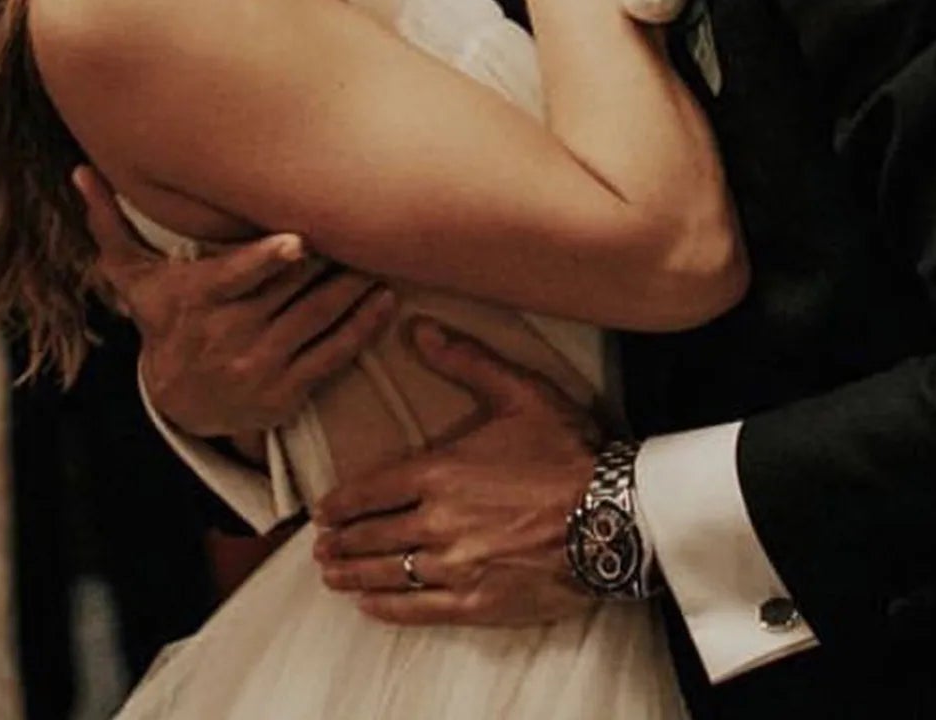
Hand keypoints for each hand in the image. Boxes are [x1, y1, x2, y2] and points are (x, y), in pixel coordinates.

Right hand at [76, 166, 396, 444]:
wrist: (179, 402)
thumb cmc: (163, 321)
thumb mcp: (132, 279)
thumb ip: (109, 223)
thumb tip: (79, 173)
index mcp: (199, 301)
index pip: (235, 277)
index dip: (265, 260)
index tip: (295, 242)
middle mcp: (232, 335)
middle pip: (289, 290)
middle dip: (328, 261)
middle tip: (362, 226)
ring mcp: (264, 365)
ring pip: (318, 318)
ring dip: (354, 287)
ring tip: (381, 254)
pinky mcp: (290, 390)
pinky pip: (335, 354)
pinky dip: (364, 326)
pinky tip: (384, 300)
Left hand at [314, 318, 602, 626]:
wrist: (615, 516)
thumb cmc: (567, 451)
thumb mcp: (517, 391)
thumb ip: (463, 359)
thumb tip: (416, 327)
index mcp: (440, 471)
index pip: (372, 490)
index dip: (341, 503)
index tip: (321, 512)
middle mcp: (438, 522)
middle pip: (373, 535)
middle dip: (341, 542)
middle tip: (319, 548)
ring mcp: (457, 566)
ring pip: (390, 573)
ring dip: (354, 575)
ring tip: (333, 576)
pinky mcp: (480, 603)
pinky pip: (421, 609)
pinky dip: (389, 608)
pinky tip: (370, 606)